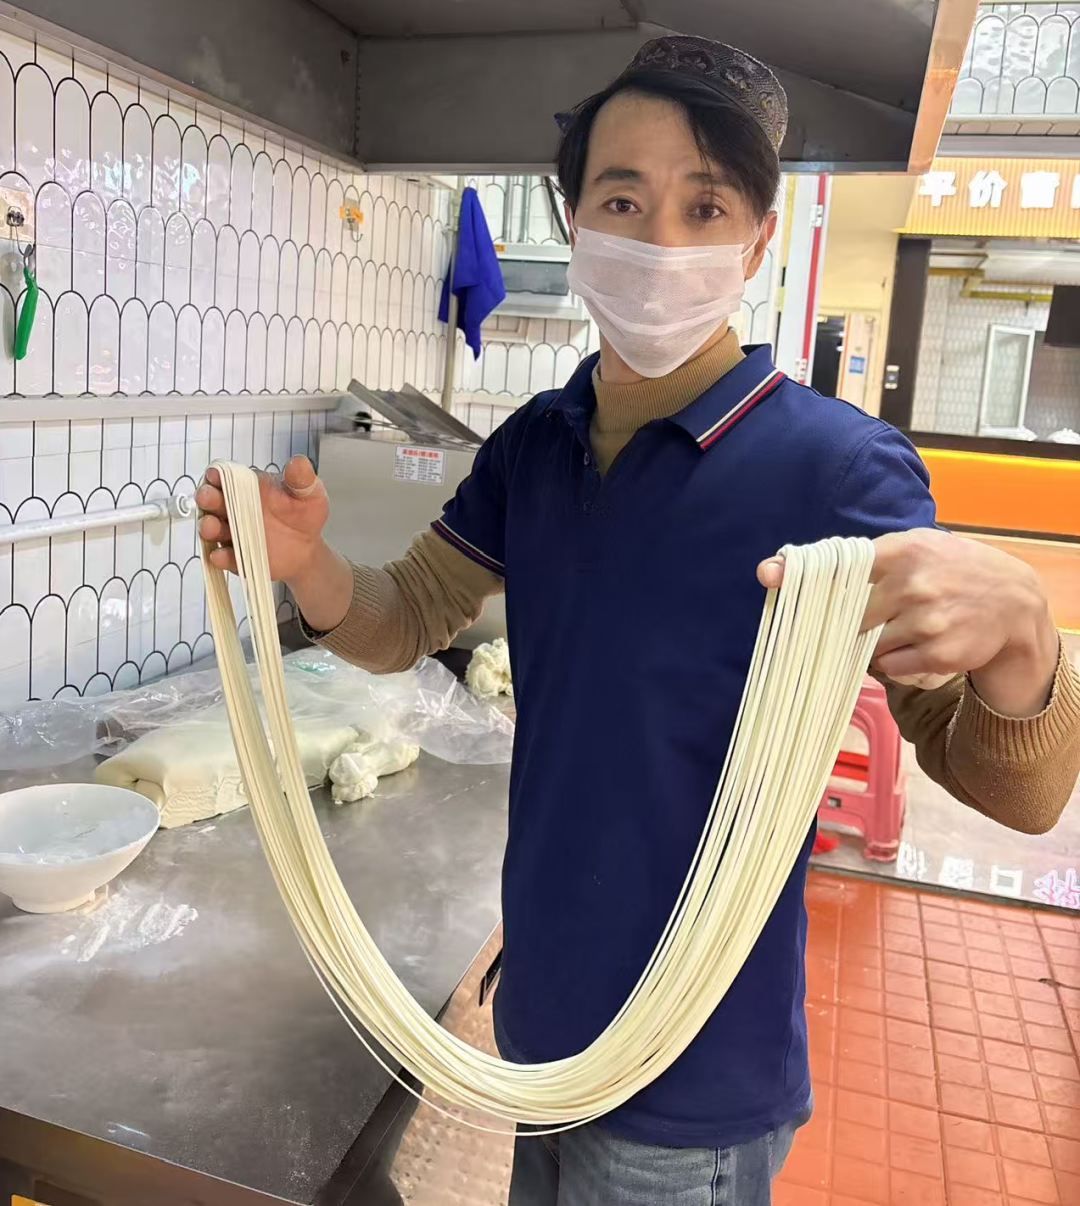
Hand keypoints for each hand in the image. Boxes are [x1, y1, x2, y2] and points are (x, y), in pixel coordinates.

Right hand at [196, 455, 353, 631]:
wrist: (307, 550)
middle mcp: (233, 508)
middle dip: (207, 497)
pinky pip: (225, 556)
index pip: (226, 476)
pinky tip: (221, 555)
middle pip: (212, 499)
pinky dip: (221, 556)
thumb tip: (299, 462)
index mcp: (247, 487)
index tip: (215, 475)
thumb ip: (302, 479)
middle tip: (208, 497)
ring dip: (208, 527)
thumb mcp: (309, 495)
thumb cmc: (304, 516)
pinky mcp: (235, 556)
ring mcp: (231, 533)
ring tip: (211, 527)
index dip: (217, 474)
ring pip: (212, 528)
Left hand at [758, 529, 1058, 717]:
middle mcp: (914, 584)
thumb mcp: (918, 548)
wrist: (1015, 603)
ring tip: (902, 628)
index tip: (768, 576)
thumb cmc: (952, 572)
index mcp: (905, 551)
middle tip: (853, 622)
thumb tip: (793, 565)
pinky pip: (890, 666)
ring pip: (869, 644)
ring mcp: (927, 621)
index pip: (843, 563)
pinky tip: (917, 645)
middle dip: (844, 622)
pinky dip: (894, 661)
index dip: (804, 571)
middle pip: (849, 614)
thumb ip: (867, 559)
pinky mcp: (938, 654)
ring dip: (874, 643)